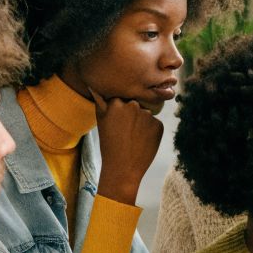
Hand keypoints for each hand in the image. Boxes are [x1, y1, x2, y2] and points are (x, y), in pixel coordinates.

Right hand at [91, 88, 163, 205]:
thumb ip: (100, 101)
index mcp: (117, 102)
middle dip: (133, 114)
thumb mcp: (101, 120)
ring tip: (133, 138)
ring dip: (142, 123)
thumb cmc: (109, 144)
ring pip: (146, 114)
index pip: (123, 98)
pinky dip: (151, 131)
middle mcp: (133, 105)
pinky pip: (155, 124)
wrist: (123, 168)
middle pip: (136, 104)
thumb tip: (93, 84)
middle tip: (125, 132)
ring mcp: (147, 115)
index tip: (118, 122)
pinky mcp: (159, 125)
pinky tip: (142, 142)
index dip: (120, 109)